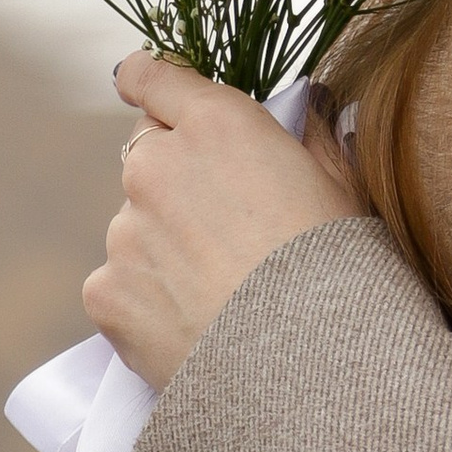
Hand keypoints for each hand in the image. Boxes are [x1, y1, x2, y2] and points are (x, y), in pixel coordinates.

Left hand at [84, 52, 367, 390]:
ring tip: (220, 294)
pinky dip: (147, 300)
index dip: (150, 81)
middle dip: (175, 181)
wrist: (309, 375)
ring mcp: (124, 230)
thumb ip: (314, 135)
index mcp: (217, 125)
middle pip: (146, 155)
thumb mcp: (346, 189)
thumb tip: (310, 104)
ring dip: (163, 246)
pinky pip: (119, 284)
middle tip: (223, 229)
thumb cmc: (343, 273)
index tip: (143, 84)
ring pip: (134, 226)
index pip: (155, 77)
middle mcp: (157, 165)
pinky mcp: (105, 292)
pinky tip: (195, 326)